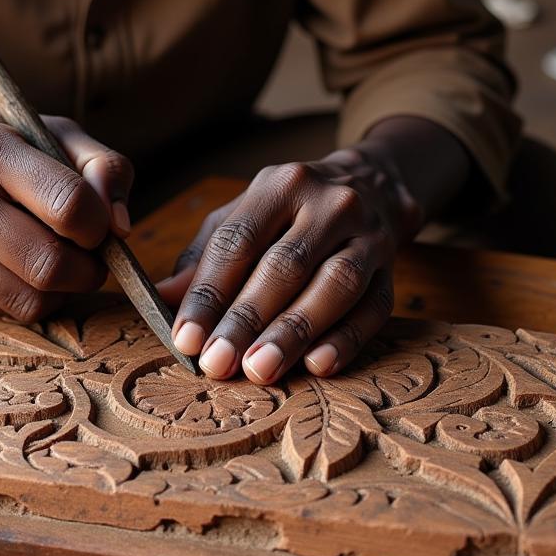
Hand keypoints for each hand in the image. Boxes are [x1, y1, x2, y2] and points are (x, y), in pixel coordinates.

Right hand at [0, 110, 132, 320]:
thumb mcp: (48, 131)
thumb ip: (101, 165)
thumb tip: (122, 226)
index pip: (67, 204)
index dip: (100, 224)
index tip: (99, 223)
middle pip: (50, 263)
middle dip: (90, 268)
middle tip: (93, 255)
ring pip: (30, 300)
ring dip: (65, 290)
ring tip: (65, 263)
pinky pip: (5, 311)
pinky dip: (32, 298)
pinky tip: (26, 269)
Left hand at [157, 147, 420, 384]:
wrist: (373, 185)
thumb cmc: (292, 210)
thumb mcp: (245, 215)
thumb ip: (205, 256)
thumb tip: (162, 298)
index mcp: (280, 185)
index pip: (238, 240)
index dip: (209, 291)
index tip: (185, 337)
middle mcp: (328, 203)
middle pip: (284, 265)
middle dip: (246, 318)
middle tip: (217, 363)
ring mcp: (367, 233)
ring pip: (333, 285)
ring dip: (294, 332)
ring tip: (260, 370)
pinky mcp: (393, 267)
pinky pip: (374, 307)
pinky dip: (346, 338)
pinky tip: (318, 365)